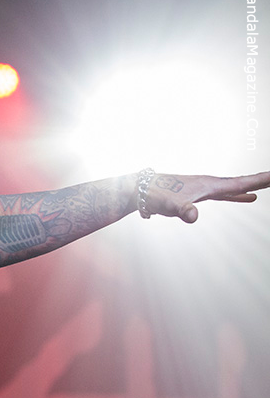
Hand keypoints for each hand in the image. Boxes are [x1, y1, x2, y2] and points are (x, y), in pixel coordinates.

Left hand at [145, 171, 269, 222]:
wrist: (139, 189)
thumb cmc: (154, 195)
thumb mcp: (169, 204)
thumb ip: (182, 209)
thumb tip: (192, 216)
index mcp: (208, 184)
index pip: (239, 183)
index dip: (259, 181)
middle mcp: (209, 184)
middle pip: (241, 183)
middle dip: (260, 181)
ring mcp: (204, 189)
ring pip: (234, 188)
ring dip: (251, 187)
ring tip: (267, 187)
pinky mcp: (198, 195)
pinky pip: (225, 195)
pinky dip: (238, 195)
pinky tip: (246, 197)